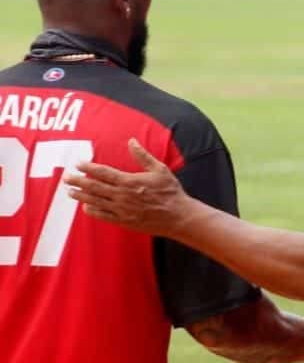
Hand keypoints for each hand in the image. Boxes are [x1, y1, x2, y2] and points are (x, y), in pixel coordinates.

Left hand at [64, 138, 190, 236]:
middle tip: (66, 177)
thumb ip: (143, 155)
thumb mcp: (160, 169)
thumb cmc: (170, 191)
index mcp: (130, 181)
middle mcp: (123, 196)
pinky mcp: (124, 221)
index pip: (104, 173)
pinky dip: (92, 211)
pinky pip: (103, 215)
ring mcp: (122, 210)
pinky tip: (85, 206)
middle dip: (78, 181)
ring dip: (81, 196)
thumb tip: (131, 141)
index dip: (89, 167)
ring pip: (95, 201)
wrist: (178, 216)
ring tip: (70, 191)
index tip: (79, 163)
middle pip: (95, 187)